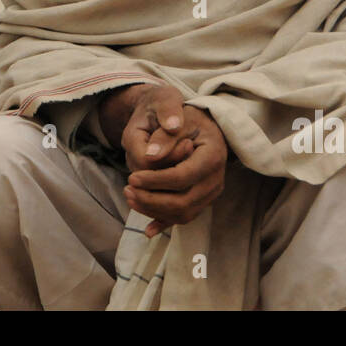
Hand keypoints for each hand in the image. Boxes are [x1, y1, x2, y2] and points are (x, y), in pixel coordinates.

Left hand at [101, 84, 228, 236]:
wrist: (200, 123)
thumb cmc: (185, 116)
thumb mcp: (174, 115)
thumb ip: (163, 135)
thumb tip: (150, 156)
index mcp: (213, 155)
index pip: (182, 177)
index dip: (155, 181)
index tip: (132, 177)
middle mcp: (216, 178)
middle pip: (184, 201)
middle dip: (152, 199)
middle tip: (128, 189)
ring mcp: (211, 192)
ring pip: (184, 213)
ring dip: (155, 210)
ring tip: (130, 197)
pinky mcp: (203, 199)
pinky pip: (185, 217)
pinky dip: (166, 223)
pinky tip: (148, 230)